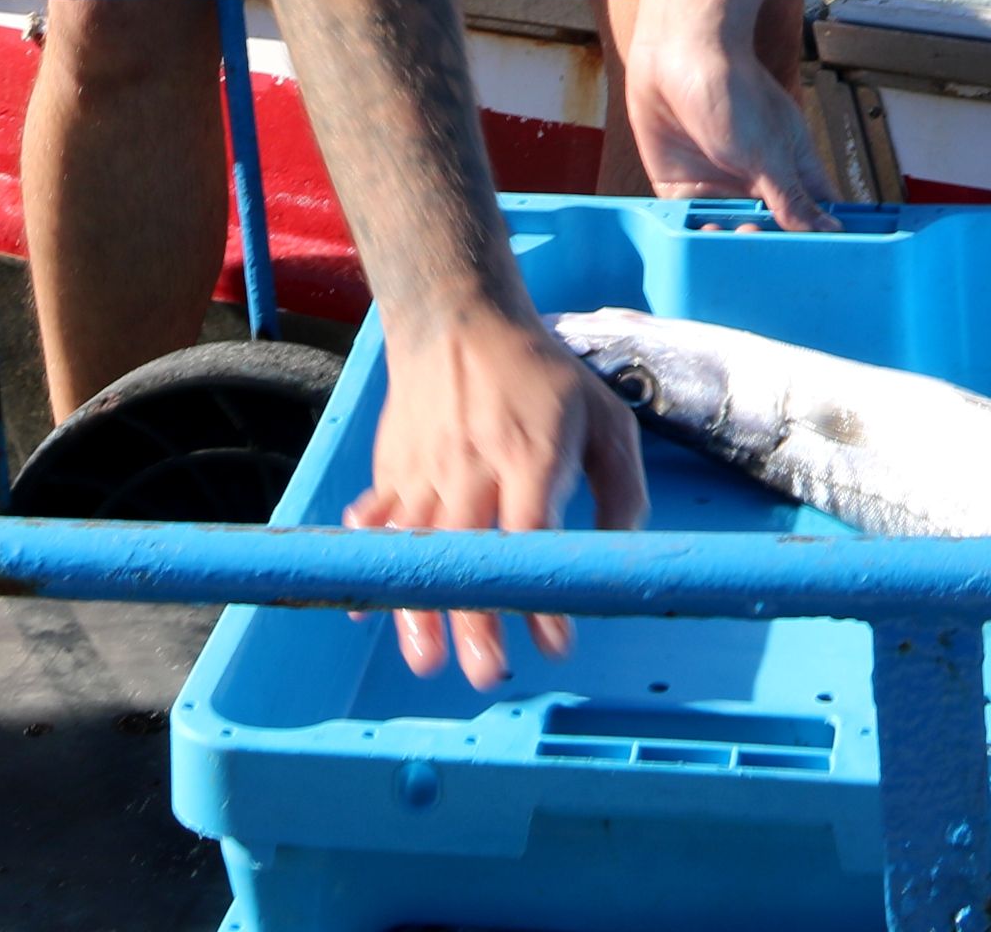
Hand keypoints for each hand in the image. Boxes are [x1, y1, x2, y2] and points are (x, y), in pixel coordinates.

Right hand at [343, 303, 647, 686]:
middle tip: (486, 674)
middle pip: (466, 549)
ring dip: (417, 607)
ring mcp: (425, 466)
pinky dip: (370, 562)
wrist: (458, 317)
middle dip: (473, 617)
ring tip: (425, 660)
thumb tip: (615, 561)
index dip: (539, 591)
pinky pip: (378, 521)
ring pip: (416, 547)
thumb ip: (622, 491)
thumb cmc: (542, 377)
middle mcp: (473, 463)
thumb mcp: (605, 417)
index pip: (532, 531)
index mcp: (531, 452)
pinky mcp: (393, 467)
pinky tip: (368, 605)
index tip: (554, 642)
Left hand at [622, 1, 841, 233]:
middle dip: (769, 248)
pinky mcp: (681, 186)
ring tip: (733, 239)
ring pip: (729, 231)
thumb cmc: (732, 87)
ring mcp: (719, 184)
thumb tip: (829, 230)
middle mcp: (757, 180)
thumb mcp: (768, 150)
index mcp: (792, 167)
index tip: (821, 265)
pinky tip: (702, 240)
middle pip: (770, 230)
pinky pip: (690, 222)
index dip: (819, 239)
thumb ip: (792, 196)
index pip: (814, 212)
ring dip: (731, 243)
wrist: (676, 54)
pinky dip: (696, 235)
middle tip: (765, 256)